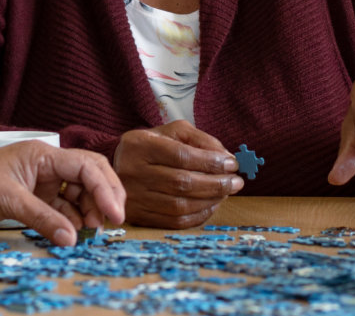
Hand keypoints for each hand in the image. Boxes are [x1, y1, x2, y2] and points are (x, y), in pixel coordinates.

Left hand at [0, 141, 125, 244]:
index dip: (105, 188)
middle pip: (91, 175)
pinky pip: (66, 207)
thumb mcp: (8, 200)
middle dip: (105, 196)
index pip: (85, 166)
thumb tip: (71, 238)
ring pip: (81, 193)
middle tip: (113, 221)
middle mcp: (50, 165)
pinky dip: (75, 220)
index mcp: (43, 155)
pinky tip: (76, 232)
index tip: (114, 212)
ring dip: (91, 211)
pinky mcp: (40, 197)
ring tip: (92, 232)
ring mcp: (46, 181)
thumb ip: (41, 218)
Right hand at [110, 121, 242, 228]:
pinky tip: (210, 206)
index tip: (232, 164)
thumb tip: (226, 158)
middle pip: (181, 183)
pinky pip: (173, 221)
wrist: (117, 165)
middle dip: (215, 184)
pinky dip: (198, 216)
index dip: (210, 162)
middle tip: (236, 182)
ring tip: (226, 193)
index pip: (181, 156)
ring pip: (179, 205)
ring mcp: (133, 197)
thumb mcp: (173, 132)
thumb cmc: (152, 146)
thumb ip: (200, 140)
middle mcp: (133, 171)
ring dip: (210, 201)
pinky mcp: (138, 216)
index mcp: (140, 145)